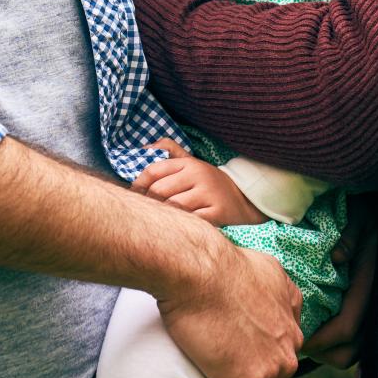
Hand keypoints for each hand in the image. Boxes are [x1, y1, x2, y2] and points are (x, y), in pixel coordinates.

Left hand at [133, 137, 268, 226]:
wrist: (244, 198)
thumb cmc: (208, 182)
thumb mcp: (192, 162)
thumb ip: (169, 151)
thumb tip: (144, 148)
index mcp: (189, 163)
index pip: (154, 170)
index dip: (138, 183)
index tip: (133, 194)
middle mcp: (198, 175)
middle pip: (160, 190)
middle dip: (148, 202)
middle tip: (142, 212)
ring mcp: (208, 194)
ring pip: (173, 206)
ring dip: (162, 216)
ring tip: (157, 221)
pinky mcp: (217, 212)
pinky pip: (191, 221)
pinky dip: (181, 226)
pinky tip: (176, 229)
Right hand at [157, 236, 303, 377]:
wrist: (197, 270)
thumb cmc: (218, 263)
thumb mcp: (266, 267)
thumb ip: (277, 290)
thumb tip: (266, 300)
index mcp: (292, 317)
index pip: (282, 347)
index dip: (260, 351)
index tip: (242, 351)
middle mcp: (290, 343)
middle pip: (277, 372)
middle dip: (255, 370)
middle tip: (226, 362)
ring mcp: (272, 366)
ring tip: (217, 375)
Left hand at [300, 194, 377, 369]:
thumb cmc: (364, 210)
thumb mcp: (359, 214)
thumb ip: (350, 234)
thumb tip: (338, 258)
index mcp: (369, 282)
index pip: (346, 326)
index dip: (321, 339)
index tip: (297, 338)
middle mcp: (373, 302)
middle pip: (349, 351)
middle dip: (322, 352)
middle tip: (296, 340)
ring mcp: (371, 308)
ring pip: (352, 352)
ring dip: (328, 351)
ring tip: (305, 336)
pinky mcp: (366, 309)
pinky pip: (353, 342)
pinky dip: (334, 344)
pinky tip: (315, 327)